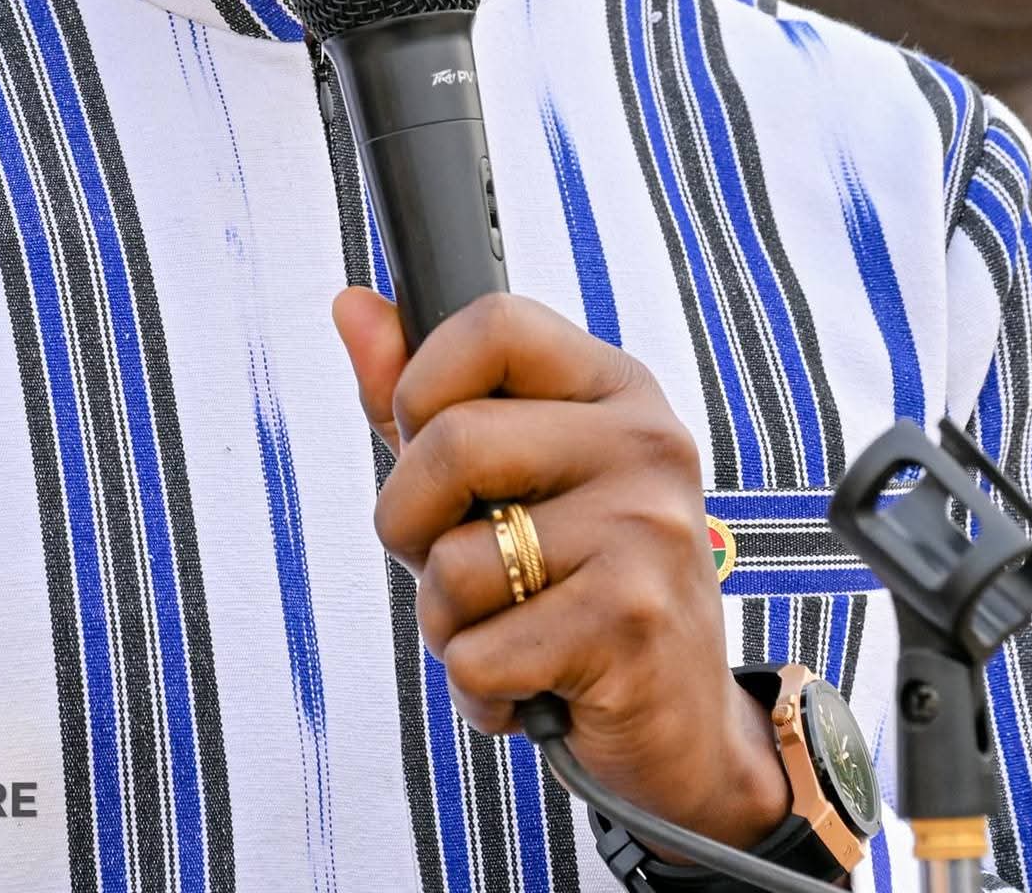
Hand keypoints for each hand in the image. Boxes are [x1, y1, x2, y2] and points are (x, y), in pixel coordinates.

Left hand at [332, 287, 790, 852]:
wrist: (682, 727)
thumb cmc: (574, 585)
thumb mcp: (509, 475)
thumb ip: (426, 393)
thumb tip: (349, 304)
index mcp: (615, 388)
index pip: (493, 322)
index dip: (423, 385)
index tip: (427, 447)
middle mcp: (645, 443)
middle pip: (451, 441)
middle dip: (409, 524)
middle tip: (454, 567)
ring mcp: (647, 531)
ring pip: (454, 562)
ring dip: (445, 623)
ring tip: (505, 631)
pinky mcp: (632, 624)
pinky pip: (478, 655)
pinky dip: (477, 689)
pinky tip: (529, 689)